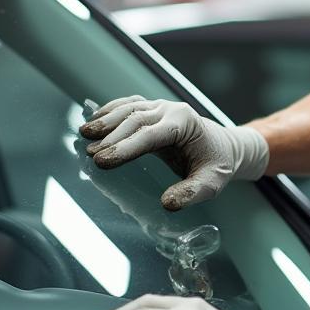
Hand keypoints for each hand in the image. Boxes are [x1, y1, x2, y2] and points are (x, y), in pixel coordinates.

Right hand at [80, 96, 268, 209]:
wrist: (224, 147)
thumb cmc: (217, 164)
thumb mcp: (212, 183)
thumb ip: (192, 193)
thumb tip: (168, 204)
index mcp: (185, 123)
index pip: (150, 135)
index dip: (125, 147)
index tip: (103, 161)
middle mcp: (171, 110)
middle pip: (135, 120)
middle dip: (111, 137)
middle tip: (90, 154)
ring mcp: (161, 107)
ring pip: (129, 109)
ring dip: (106, 120)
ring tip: (84, 134)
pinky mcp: (153, 109)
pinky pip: (129, 106)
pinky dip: (110, 111)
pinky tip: (94, 120)